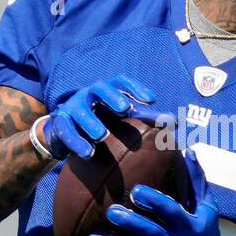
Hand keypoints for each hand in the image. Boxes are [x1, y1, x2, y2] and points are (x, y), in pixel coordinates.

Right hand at [35, 76, 155, 159]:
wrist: (64, 129)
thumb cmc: (100, 119)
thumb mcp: (120, 118)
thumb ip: (146, 119)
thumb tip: (175, 121)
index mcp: (106, 90)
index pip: (121, 82)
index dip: (135, 88)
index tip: (151, 100)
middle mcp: (89, 94)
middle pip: (100, 88)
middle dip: (112, 97)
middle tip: (125, 108)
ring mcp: (72, 107)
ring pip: (81, 111)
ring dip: (91, 122)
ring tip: (102, 135)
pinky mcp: (60, 123)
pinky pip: (67, 131)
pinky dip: (77, 142)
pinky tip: (88, 153)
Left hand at [84, 148, 229, 235]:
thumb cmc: (205, 233)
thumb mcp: (207, 208)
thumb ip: (197, 181)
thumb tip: (189, 152)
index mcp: (188, 225)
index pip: (170, 212)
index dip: (154, 201)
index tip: (136, 191)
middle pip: (150, 233)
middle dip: (130, 223)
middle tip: (111, 212)